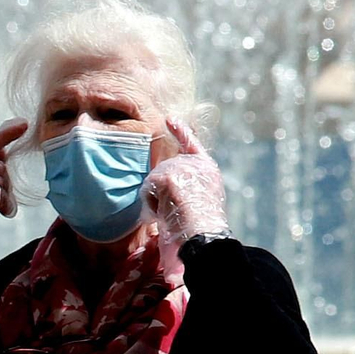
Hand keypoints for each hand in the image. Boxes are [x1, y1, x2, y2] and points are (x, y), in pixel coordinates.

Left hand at [142, 117, 229, 253]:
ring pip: (153, 181)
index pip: (192, 144)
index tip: (170, 119)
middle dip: (162, 192)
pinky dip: (151, 205)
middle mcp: (195, 164)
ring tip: (172, 214)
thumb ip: (188, 184)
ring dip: (157, 201)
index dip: (181, 131)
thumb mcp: (202, 199)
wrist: (202, 234)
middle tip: (174, 211)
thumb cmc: (201, 227)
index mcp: (207, 169)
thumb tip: (168, 186)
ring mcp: (180, 168)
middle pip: (164, 171)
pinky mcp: (166, 176)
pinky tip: (164, 213)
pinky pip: (147, 190)